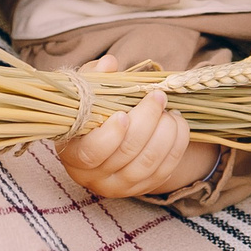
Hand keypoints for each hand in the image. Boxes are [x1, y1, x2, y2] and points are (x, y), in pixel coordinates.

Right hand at [55, 60, 215, 197]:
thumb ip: (95, 77)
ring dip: (166, 132)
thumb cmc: (94, 113)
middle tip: (158, 96)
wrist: (109, 139)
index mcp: (74, 153)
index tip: (124, 113)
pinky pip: (166, 169)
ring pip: (149, 162)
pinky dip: (177, 144)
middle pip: (127, 153)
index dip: (110, 135)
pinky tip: (177, 124)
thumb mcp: (89, 93)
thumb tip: (109, 63)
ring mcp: (120, 185)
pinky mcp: (143, 187)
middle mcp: (95, 176)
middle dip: (147, 120)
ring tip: (169, 110)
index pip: (92, 152)